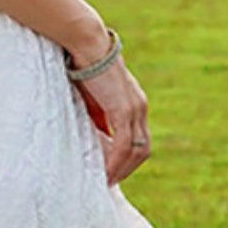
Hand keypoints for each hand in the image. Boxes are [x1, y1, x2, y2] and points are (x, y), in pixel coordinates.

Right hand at [75, 57, 150, 184]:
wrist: (86, 45)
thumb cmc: (83, 67)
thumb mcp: (91, 97)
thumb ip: (97, 116)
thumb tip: (94, 135)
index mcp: (135, 103)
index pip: (140, 138)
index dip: (128, 158)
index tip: (112, 171)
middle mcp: (140, 107)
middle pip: (144, 149)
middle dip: (129, 169)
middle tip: (110, 181)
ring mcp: (135, 109)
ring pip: (137, 150)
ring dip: (123, 170)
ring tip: (106, 182)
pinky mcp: (123, 110)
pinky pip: (124, 145)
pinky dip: (116, 162)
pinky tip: (105, 172)